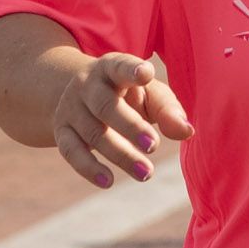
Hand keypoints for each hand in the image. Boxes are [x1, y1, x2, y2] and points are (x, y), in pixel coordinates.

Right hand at [47, 52, 191, 187]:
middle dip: (130, 126)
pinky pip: (71, 151)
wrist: (81, 95)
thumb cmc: (127, 94)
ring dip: (120, 154)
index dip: (131, 69)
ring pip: (93, 133)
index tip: (147, 73)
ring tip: (146, 173)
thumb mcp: (148, 94)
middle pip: (106, 105)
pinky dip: (88, 168)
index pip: (120, 66)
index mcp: (112, 67)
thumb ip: (168, 109)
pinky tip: (108, 181)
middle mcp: (87, 85)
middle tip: (154, 146)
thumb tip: (187, 131)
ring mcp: (71, 108)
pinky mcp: (61, 131)